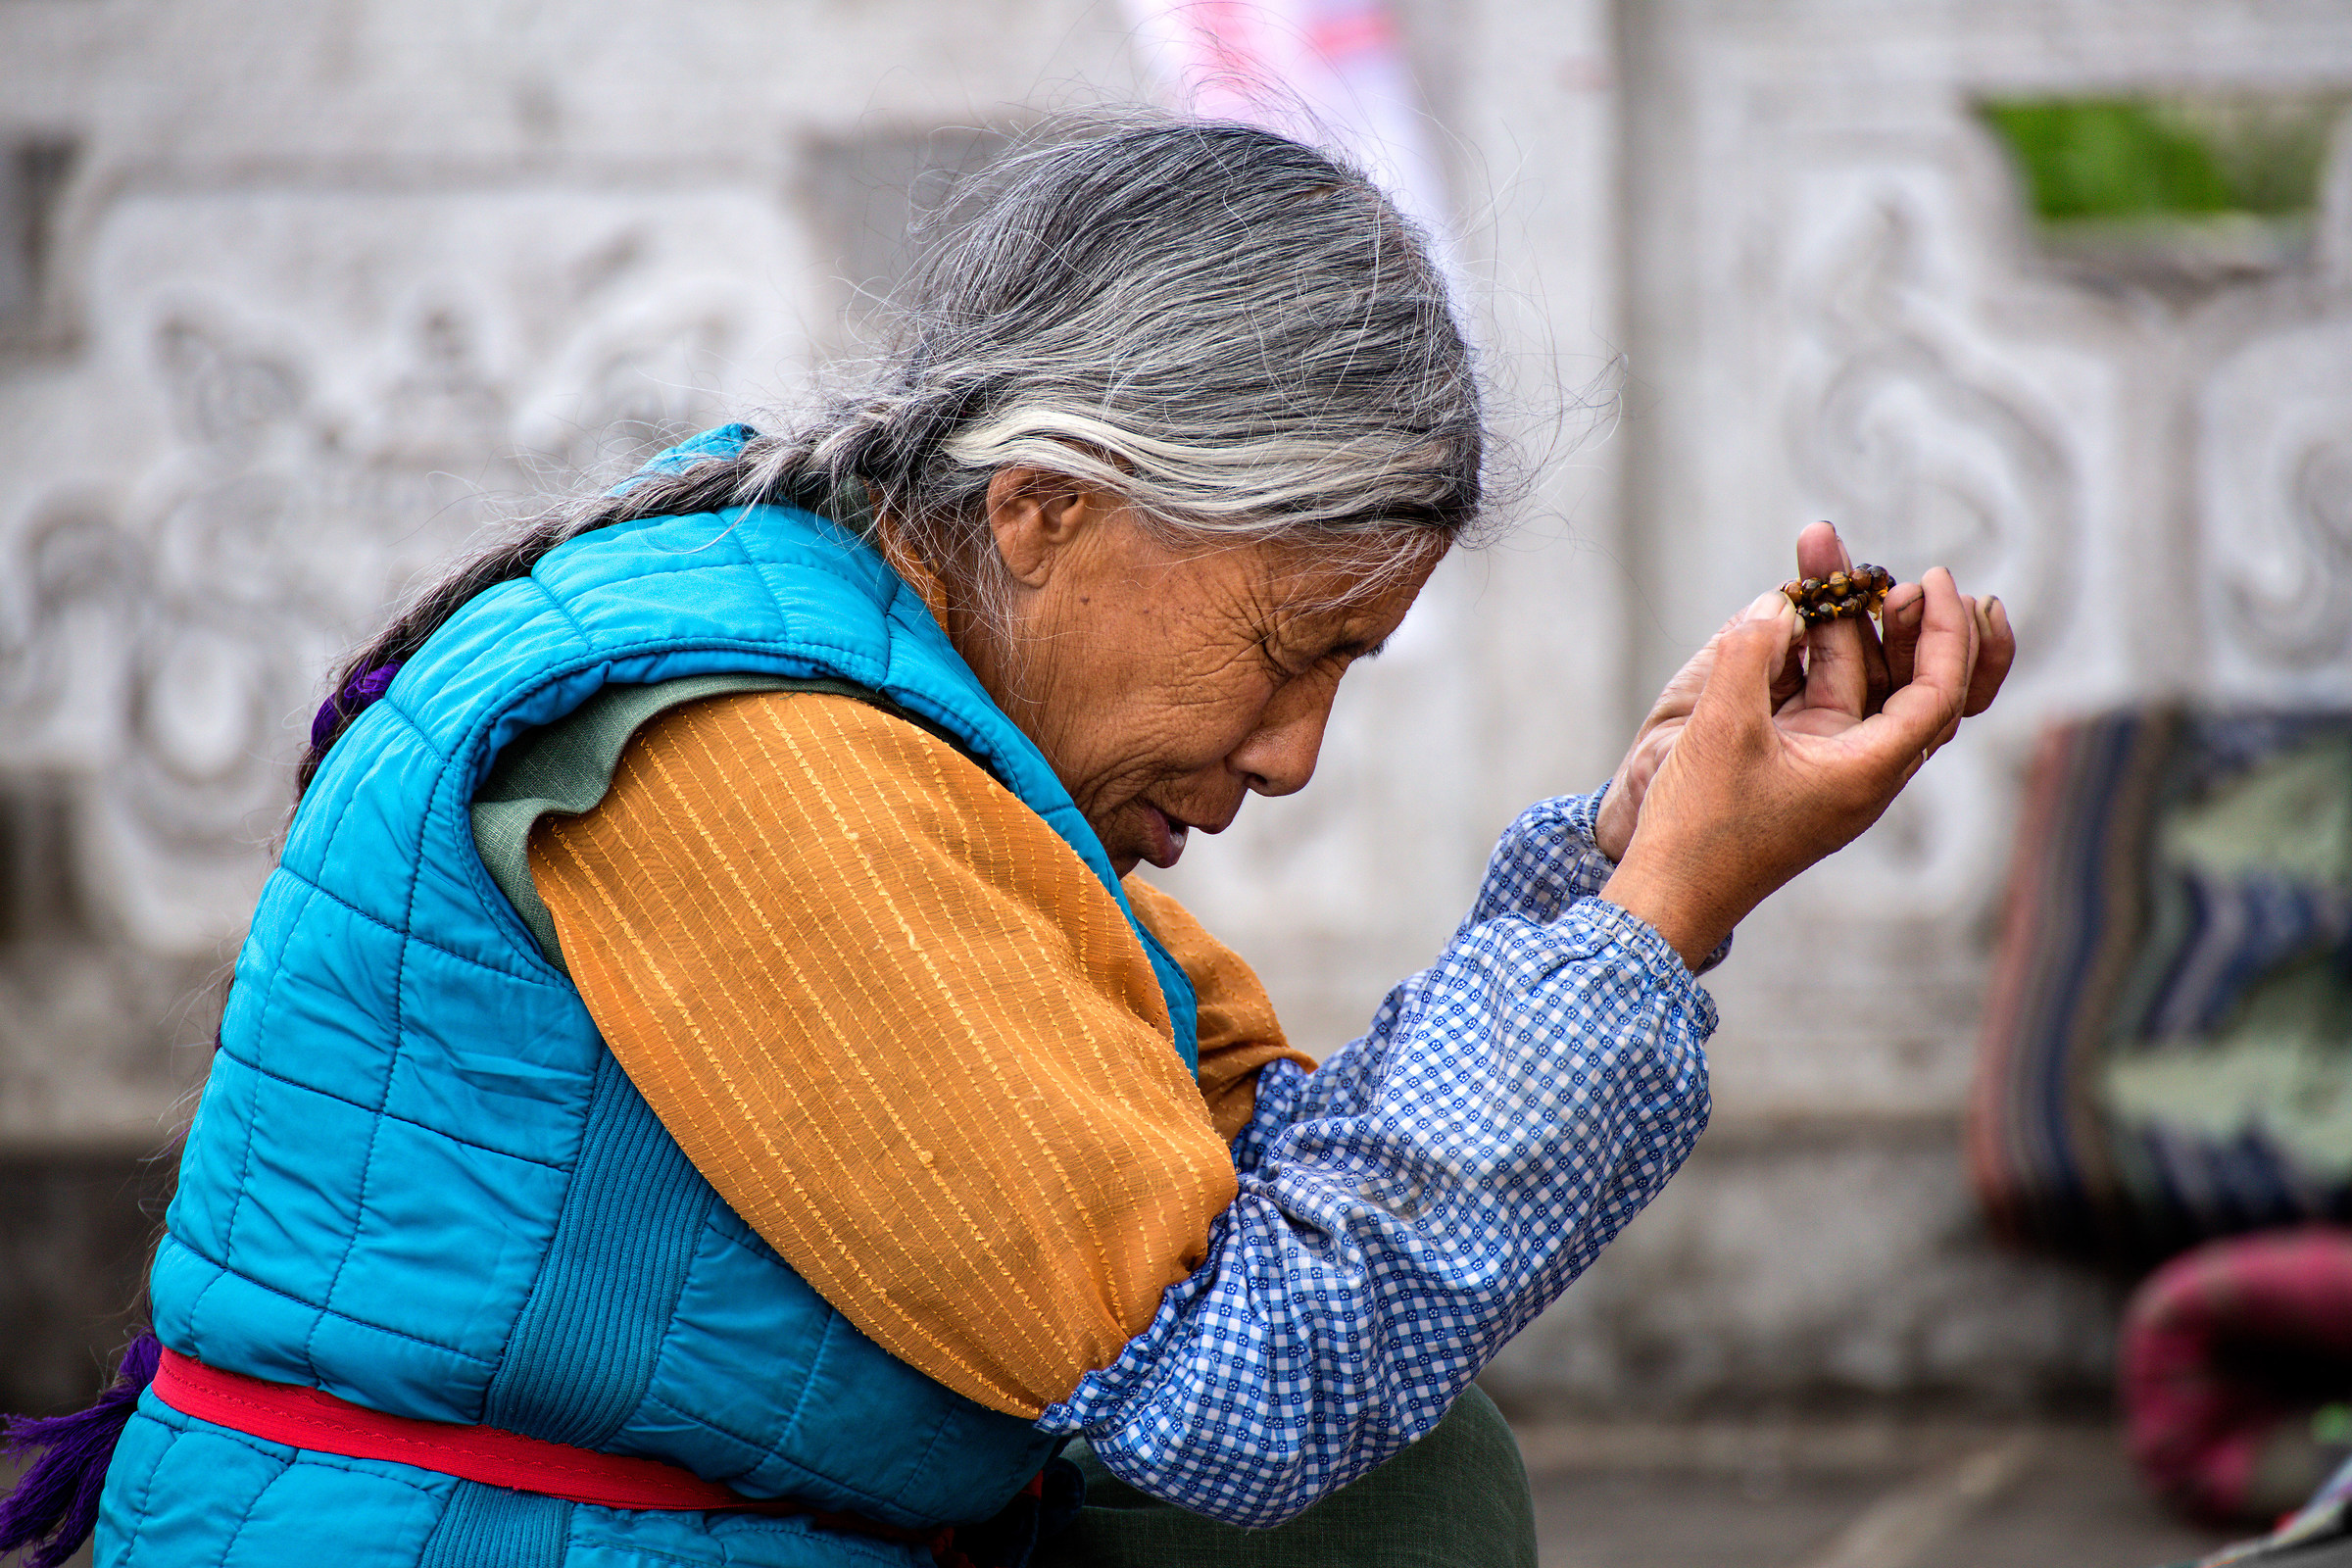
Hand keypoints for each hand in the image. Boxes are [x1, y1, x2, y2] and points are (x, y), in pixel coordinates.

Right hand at [1597, 523, 2013, 968]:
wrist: (1668, 895)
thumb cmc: (1700, 827)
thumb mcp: (1721, 729)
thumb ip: (1749, 654)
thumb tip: (1776, 605)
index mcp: (1867, 773)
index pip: (1939, 693)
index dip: (1947, 631)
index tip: (1931, 580)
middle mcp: (1864, 772)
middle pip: (1915, 686)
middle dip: (1908, 624)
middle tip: (1897, 574)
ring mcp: (1832, 770)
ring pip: (1865, 687)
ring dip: (1852, 632)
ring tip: (1830, 574)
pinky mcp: (1799, 768)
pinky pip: (1828, 700)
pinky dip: (1822, 658)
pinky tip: (1797, 620)